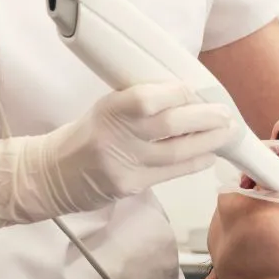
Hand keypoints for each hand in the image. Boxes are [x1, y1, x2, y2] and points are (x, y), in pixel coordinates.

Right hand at [0, 83, 233, 226]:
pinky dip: (193, 164)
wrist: (51, 175)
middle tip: (227, 114)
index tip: (196, 90)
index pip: (147, 99)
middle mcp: (115, 137)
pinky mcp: (130, 187)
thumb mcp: (106, 108)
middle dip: (204, 119)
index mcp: (108, 109)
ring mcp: (123, 165)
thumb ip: (140, 104)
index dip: (176, 94)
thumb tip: (188, 97)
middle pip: (168, 126)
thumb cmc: (86, 134)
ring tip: (226, 133)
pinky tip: (208, 156)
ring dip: (207, 142)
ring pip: (175, 153)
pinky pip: (169, 175)